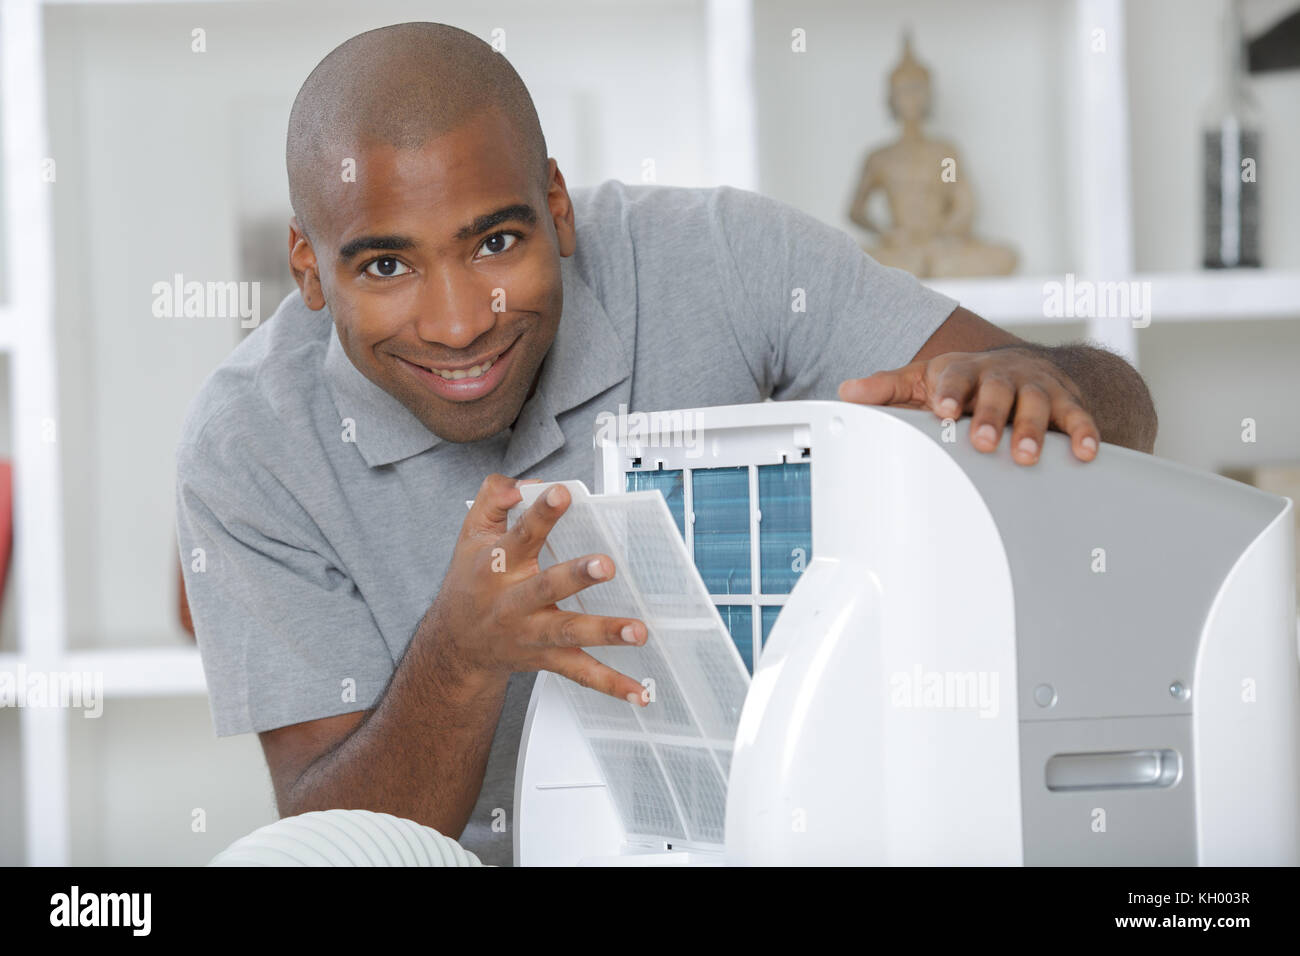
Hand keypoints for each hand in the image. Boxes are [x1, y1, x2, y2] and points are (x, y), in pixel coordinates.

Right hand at [429, 473, 648, 703]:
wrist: (456, 644)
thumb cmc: (472, 580)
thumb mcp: (471, 533)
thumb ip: (493, 498)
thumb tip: (523, 484)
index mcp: (498, 565)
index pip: (521, 534)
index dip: (540, 513)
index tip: (561, 493)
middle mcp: (514, 601)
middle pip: (546, 587)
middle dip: (576, 576)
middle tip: (605, 565)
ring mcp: (532, 633)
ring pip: (569, 633)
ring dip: (604, 632)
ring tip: (636, 631)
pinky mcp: (547, 658)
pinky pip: (581, 674)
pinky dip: (610, 684)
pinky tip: (638, 693)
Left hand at [837, 348, 1100, 464]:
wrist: (1023, 365)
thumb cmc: (965, 380)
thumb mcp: (923, 379)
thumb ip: (887, 389)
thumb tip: (847, 393)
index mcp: (962, 371)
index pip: (954, 378)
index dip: (949, 392)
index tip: (942, 409)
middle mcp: (1001, 374)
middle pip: (998, 391)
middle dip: (992, 415)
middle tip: (983, 441)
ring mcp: (1035, 386)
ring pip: (1038, 403)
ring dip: (1033, 429)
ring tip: (1027, 455)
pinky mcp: (1067, 400)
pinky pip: (1079, 416)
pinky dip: (1085, 433)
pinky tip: (1085, 453)